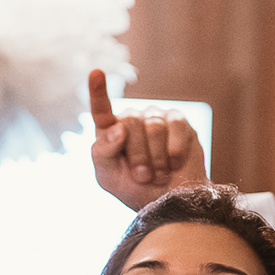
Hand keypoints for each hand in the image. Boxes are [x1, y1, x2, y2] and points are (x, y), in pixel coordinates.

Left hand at [89, 69, 207, 210]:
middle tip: (143, 177)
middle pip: (130, 122)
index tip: (95, 73)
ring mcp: (155, 117)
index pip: (101, 108)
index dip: (98, 91)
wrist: (169, 202)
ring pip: (153, 126)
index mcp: (109, 130)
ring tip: (159, 174)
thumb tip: (119, 128)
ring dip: (156, 159)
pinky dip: (174, 151)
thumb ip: (102, 153)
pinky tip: (175, 163)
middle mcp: (132, 118)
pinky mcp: (179, 121)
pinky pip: (176, 126)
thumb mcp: (108, 178)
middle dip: (137, 155)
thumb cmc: (134, 189)